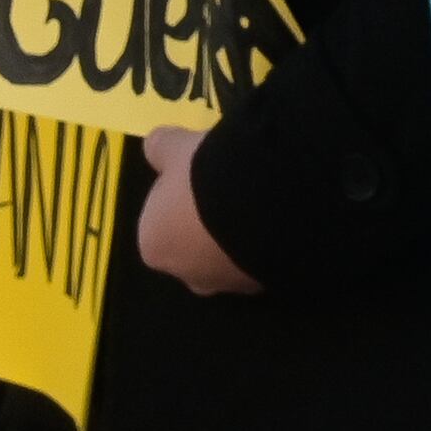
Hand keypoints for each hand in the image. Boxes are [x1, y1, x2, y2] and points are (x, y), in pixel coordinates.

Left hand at [135, 126, 259, 294]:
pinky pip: (258, 257)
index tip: (198, 171)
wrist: (266, 207)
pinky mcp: (263, 284)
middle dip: (208, 218)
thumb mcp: (177, 148)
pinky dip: (264, 239)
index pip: (159, 218)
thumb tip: (155, 146)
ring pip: (228, 253)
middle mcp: (187, 274)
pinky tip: (276, 212)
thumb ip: (160, 147)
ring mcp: (226, 284)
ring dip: (238, 231)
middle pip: (193, 241)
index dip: (179, 192)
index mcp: (154, 245)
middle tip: (228, 183)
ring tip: (258, 194)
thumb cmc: (207, 178)